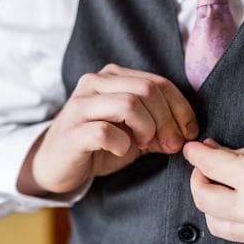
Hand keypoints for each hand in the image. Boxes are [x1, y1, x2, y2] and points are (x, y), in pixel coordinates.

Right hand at [19, 64, 197, 194]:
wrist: (55, 165)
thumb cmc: (95, 147)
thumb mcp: (132, 134)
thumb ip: (158, 127)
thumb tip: (188, 133)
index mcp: (112, 77)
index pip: (158, 82)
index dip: (180, 107)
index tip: (189, 133)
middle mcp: (94, 84)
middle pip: (147, 89)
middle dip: (167, 119)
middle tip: (172, 144)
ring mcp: (80, 106)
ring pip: (128, 104)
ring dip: (147, 128)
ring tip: (145, 146)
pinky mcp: (72, 131)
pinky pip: (105, 132)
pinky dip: (121, 144)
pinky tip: (120, 151)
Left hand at [186, 135, 243, 243]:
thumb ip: (238, 153)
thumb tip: (209, 154)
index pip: (208, 166)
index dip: (196, 155)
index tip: (192, 151)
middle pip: (202, 198)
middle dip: (198, 180)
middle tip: (204, 169)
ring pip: (214, 221)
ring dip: (210, 203)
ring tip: (221, 187)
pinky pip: (235, 233)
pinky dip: (228, 217)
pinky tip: (236, 203)